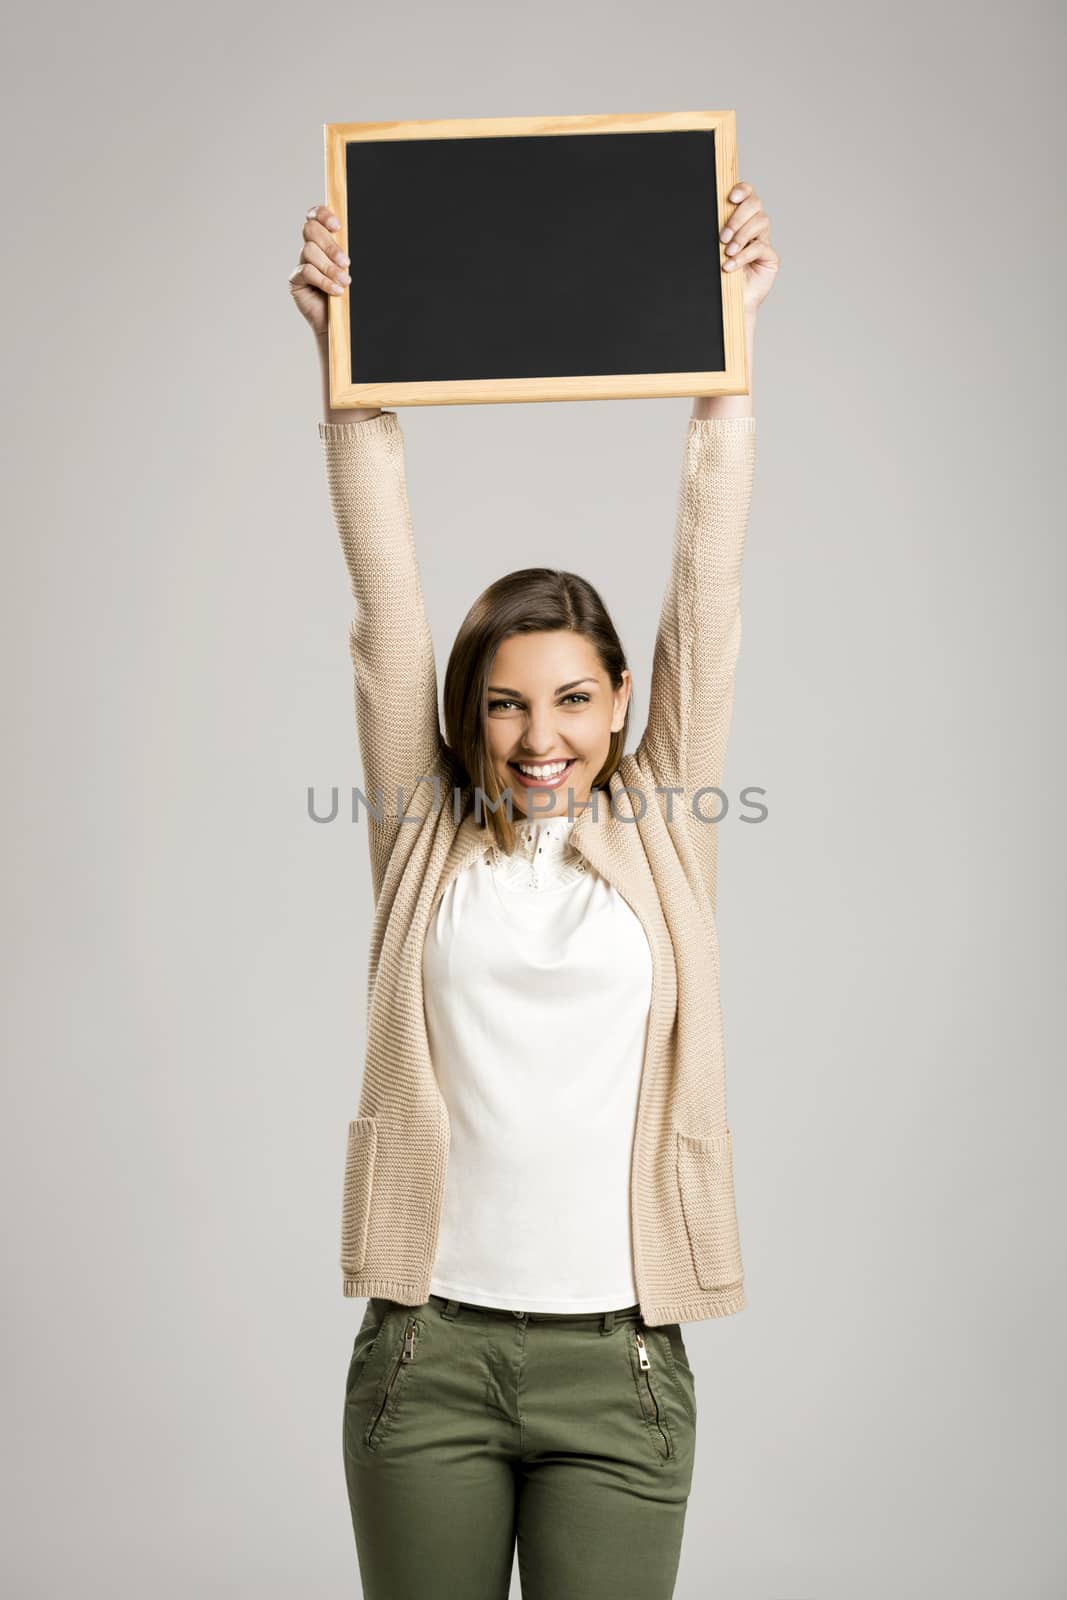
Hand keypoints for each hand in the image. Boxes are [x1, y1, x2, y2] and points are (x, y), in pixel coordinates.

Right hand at [288, 203, 350, 338]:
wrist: (337, 322)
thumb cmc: (345, 295)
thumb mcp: (347, 269)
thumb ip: (344, 253)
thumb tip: (346, 237)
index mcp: (322, 241)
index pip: (314, 217)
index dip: (322, 215)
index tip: (337, 227)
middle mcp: (309, 249)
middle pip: (310, 230)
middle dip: (330, 245)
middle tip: (346, 263)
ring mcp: (301, 264)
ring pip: (309, 251)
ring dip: (329, 267)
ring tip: (343, 282)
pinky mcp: (296, 281)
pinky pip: (306, 272)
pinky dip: (323, 280)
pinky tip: (335, 290)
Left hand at [720, 181, 778, 317]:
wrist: (729, 302)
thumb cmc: (720, 275)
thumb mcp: (713, 249)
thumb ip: (716, 230)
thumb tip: (706, 213)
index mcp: (740, 219)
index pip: (747, 195)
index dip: (742, 190)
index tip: (731, 198)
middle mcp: (754, 227)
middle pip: (756, 204)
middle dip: (738, 217)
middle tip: (723, 236)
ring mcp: (763, 241)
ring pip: (761, 221)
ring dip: (742, 235)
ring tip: (728, 252)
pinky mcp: (770, 258)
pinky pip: (761, 247)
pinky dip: (744, 255)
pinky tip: (731, 265)